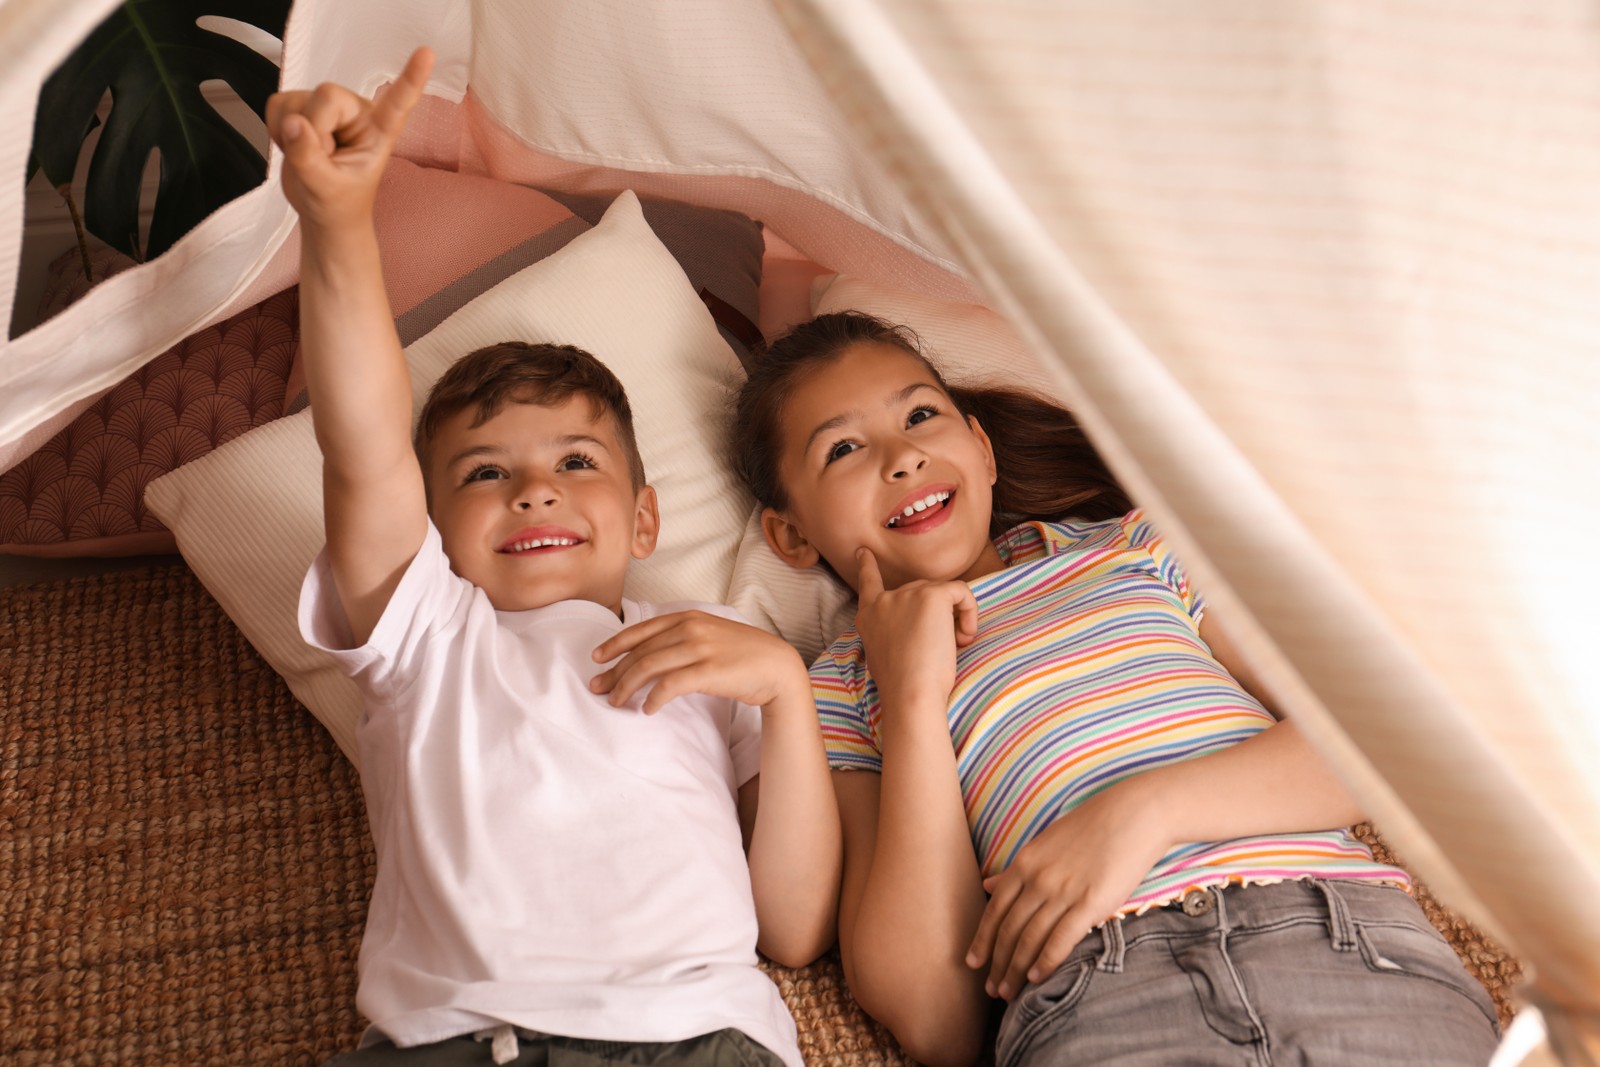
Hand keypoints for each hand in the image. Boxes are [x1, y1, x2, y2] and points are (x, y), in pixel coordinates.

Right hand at [266, 46, 433, 227]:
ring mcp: (330, 107)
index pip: (399, 103)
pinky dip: (275, 127)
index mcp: (379, 132)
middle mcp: (357, 112)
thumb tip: (293, 123)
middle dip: (313, 130)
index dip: (411, 77)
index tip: (427, 53)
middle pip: (326, 95)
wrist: (324, 213)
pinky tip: (292, 144)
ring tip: (309, 156)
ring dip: (290, 133)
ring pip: (297, 100)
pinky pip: (278, 103)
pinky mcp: (304, 106)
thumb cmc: (337, 203)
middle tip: (320, 159)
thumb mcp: (324, 188)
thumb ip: (308, 158)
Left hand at [589, 611, 808, 713]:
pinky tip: (647, 709)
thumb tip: (652, 654)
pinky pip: (671, 686)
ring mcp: (700, 648)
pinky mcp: (708, 671)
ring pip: (649, 667)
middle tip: (598, 688)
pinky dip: (654, 699)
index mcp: (688, 617)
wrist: (776, 666)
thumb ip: (683, 637)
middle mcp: (690, 629)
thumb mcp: (710, 634)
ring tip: (617, 702)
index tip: (597, 658)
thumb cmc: (742, 653)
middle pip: (641, 651)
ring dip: (628, 687)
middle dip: (615, 671)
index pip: (642, 630)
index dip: (615, 644)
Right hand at [853, 547, 977, 708]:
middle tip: (944, 647)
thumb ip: (892, 633)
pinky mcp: (931, 595)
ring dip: (955, 618)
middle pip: (920, 591)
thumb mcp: (884, 655)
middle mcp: (884, 600)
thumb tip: (916, 629)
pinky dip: (970, 612)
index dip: (867, 565)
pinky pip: (962, 592)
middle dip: (938, 615)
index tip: (863, 551)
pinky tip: (965, 636)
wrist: (911, 694)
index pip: (868, 582)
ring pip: (944, 593)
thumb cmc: (903, 687)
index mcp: (868, 616)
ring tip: (956, 645)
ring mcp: (907, 594)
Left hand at [965, 779, 1168, 999]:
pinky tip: (1036, 978)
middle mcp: (1038, 879)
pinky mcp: (1091, 902)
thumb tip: (986, 885)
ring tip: (1009, 993)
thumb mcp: (1045, 844)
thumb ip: (1016, 870)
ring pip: (1030, 938)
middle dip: (997, 963)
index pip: (995, 910)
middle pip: (1009, 929)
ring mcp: (1063, 891)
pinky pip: (1061, 938)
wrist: (1133, 815)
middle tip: (991, 989)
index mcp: (1025, 863)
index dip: (982, 940)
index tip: (972, 963)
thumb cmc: (1090, 829)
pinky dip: (1045, 961)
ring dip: (1016, 969)